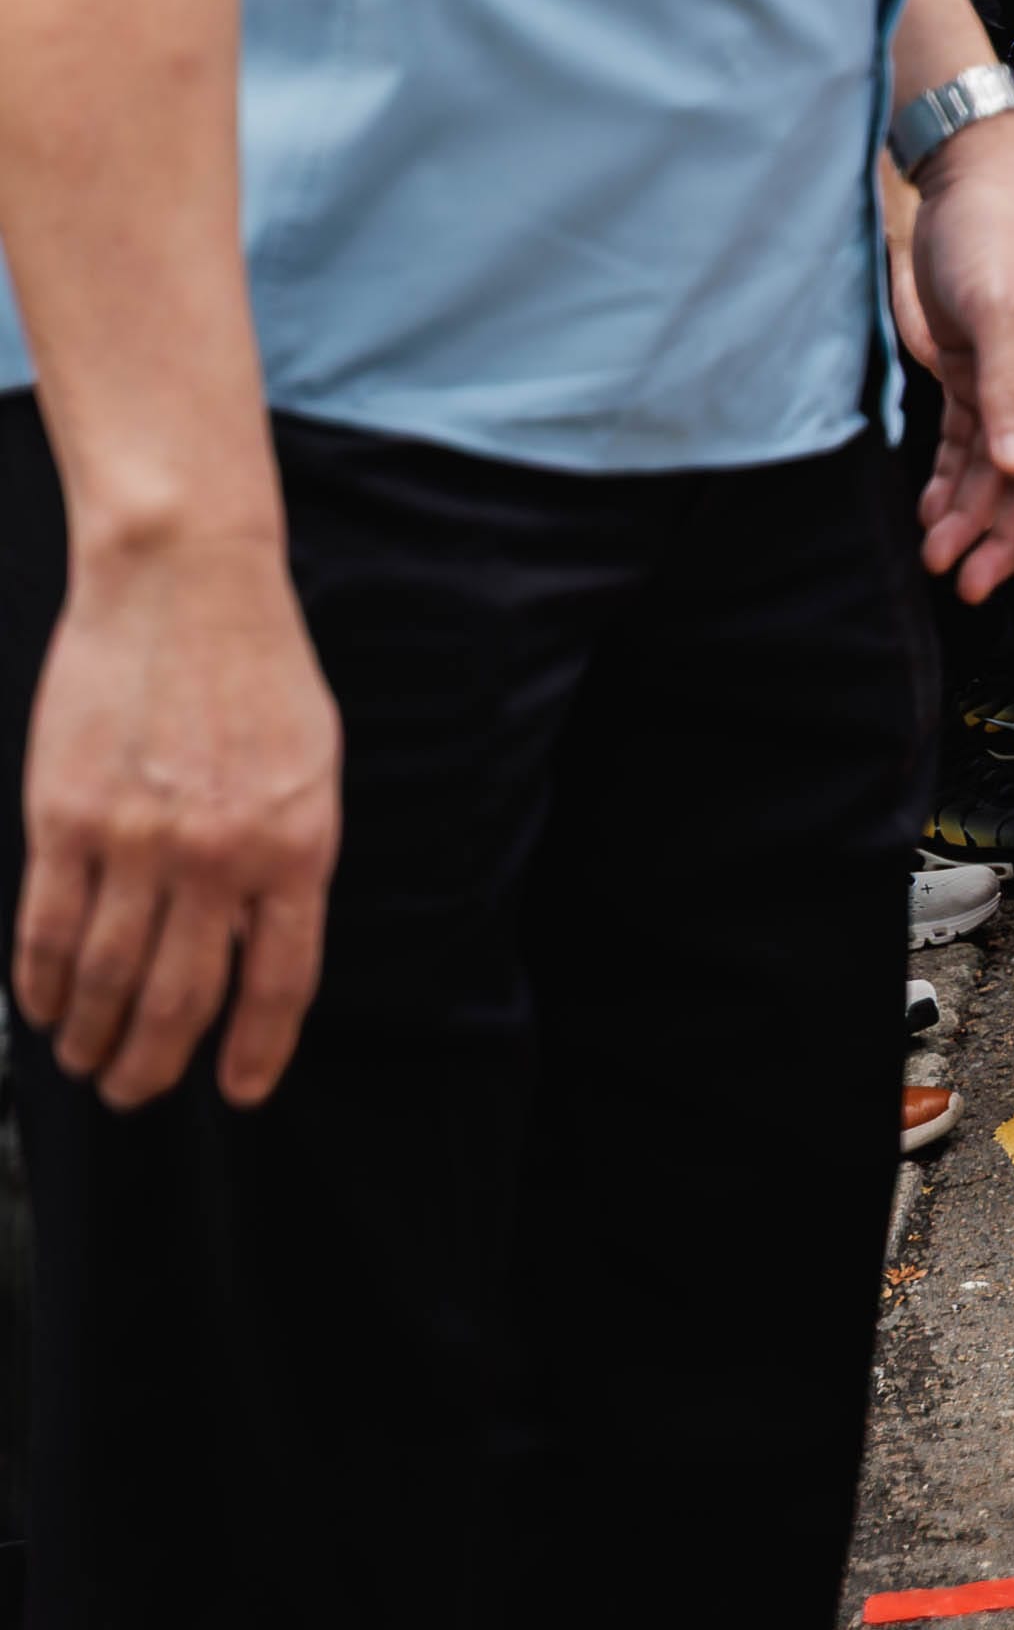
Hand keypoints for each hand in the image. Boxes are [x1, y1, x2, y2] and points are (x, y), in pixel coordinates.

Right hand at [14, 521, 337, 1108]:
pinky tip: (41, 1006)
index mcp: (298, 846)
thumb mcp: (312, 771)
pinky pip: (44, 929)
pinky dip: (38, 983)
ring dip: (91, 1035)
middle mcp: (219, 856)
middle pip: (182, 998)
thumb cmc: (258, 673)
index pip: (281, 982)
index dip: (257, 1051)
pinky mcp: (64, 821)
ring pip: (104, 978)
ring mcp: (136, 842)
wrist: (186, 586)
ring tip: (85, 1059)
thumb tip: (255, 946)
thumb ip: (287, 860)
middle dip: (155, 1063)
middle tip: (134, 1091)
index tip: (237, 1091)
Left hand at [904, 124, 1013, 595]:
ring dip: (969, 516)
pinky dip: (948, 481)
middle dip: (1000, 534)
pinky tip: (930, 514)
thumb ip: (1010, 388)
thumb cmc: (996, 240)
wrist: (962, 189)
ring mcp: (1006, 385)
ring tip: (939, 561)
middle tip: (969, 586)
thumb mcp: (1003, 312)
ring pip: (992, 470)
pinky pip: (961, 444)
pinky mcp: (969, 376)